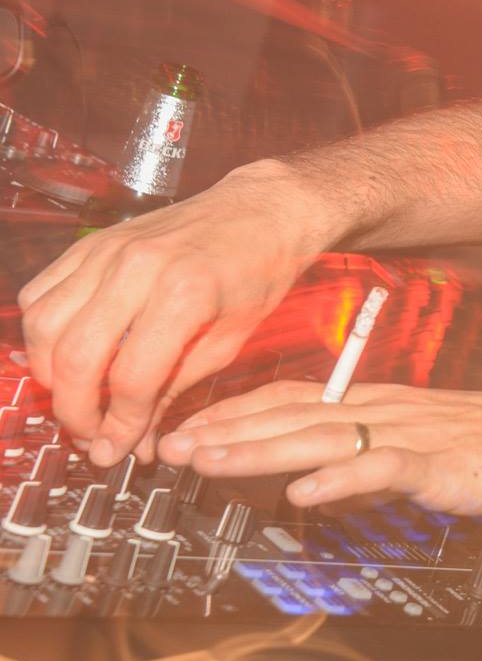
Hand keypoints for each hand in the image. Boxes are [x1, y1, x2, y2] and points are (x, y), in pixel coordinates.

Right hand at [17, 161, 336, 465]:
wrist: (261, 211)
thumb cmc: (258, 271)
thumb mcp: (231, 340)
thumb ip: (176, 389)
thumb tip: (136, 439)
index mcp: (184, 293)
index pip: (131, 378)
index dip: (119, 425)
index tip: (117, 449)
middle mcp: (137, 269)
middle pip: (75, 357)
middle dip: (76, 411)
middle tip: (91, 436)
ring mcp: (107, 251)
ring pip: (45, 327)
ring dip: (50, 375)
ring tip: (78, 400)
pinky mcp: (91, 244)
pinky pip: (40, 294)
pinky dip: (42, 333)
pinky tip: (65, 355)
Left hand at [156, 381, 481, 517]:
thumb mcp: (422, 447)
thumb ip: (370, 459)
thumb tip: (320, 479)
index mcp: (381, 403)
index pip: (295, 399)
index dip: (238, 411)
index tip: (190, 426)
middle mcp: (386, 410)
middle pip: (293, 415)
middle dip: (228, 429)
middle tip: (172, 445)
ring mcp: (411, 434)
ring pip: (322, 438)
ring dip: (261, 451)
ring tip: (210, 462)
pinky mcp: (438, 463)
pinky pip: (382, 470)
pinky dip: (341, 480)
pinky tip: (306, 494)